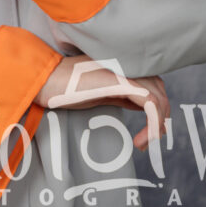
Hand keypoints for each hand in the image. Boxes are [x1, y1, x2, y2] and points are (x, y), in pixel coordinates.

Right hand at [34, 55, 169, 150]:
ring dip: (157, 124)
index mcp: (122, 64)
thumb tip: (142, 103)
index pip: (154, 83)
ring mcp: (124, 70)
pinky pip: (150, 102)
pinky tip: (139, 140)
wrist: (45, 82)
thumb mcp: (100, 91)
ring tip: (143, 143)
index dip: (157, 109)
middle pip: (160, 89)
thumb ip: (121, 93)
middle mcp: (127, 63)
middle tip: (148, 140)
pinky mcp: (120, 81)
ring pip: (158, 96)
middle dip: (160, 117)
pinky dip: (152, 123)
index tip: (149, 133)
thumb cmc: (66, 87)